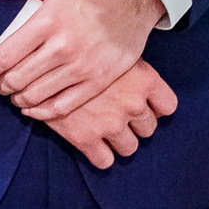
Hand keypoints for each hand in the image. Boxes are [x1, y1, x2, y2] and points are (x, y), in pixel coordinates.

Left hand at [0, 0, 160, 120]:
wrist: (132, 0)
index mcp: (48, 20)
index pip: (6, 55)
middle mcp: (64, 46)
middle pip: (18, 78)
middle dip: (2, 85)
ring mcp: (82, 66)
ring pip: (37, 95)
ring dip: (18, 99)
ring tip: (14, 94)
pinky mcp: (97, 81)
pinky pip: (62, 106)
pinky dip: (42, 112)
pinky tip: (32, 108)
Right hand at [46, 60, 176, 168]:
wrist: (40, 58)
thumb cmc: (80, 47)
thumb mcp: (112, 48)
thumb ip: (129, 67)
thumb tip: (138, 80)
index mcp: (144, 78)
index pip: (168, 106)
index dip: (156, 107)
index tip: (144, 104)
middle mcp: (132, 103)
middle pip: (149, 128)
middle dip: (135, 124)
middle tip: (118, 113)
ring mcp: (111, 123)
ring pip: (130, 148)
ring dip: (119, 141)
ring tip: (103, 127)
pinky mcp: (86, 138)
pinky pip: (105, 161)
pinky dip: (100, 155)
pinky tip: (91, 141)